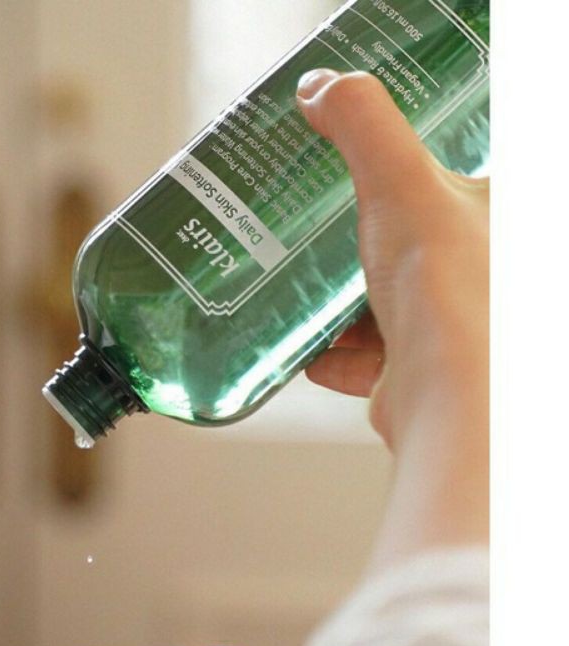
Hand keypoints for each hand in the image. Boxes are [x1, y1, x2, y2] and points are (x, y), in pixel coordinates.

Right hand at [296, 70, 487, 562]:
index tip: (362, 178)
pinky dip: (338, 356)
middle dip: (360, 248)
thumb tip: (323, 88)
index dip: (407, 178)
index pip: (453, 184)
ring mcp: (457, 330)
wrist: (449, 400)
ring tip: (303, 295)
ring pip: (389, 309)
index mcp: (498, 219)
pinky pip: (373, 360)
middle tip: (319, 235)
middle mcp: (487, 276)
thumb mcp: (401, 185)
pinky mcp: (425, 376)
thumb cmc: (448, 294)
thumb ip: (363, 126)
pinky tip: (310, 351)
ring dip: (341, 308)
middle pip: (412, 250)